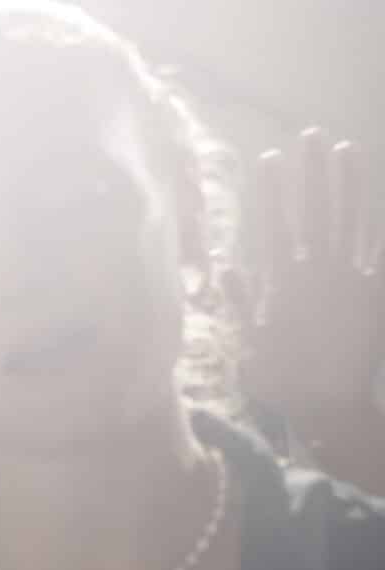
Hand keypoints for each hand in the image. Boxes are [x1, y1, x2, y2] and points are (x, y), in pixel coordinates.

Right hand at [236, 128, 382, 426]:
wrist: (329, 405)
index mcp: (281, 283)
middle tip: (310, 136)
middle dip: (311, 172)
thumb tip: (229, 266)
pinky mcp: (374, 291)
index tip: (269, 159)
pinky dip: (377, 223)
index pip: (275, 225)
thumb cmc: (282, 381)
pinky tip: (379, 201)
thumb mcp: (251, 346)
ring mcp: (348, 278)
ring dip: (348, 184)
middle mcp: (315, 271)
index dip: (273, 191)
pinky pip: (376, 248)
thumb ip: (244, 303)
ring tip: (346, 150)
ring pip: (348, 220)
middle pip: (314, 211)